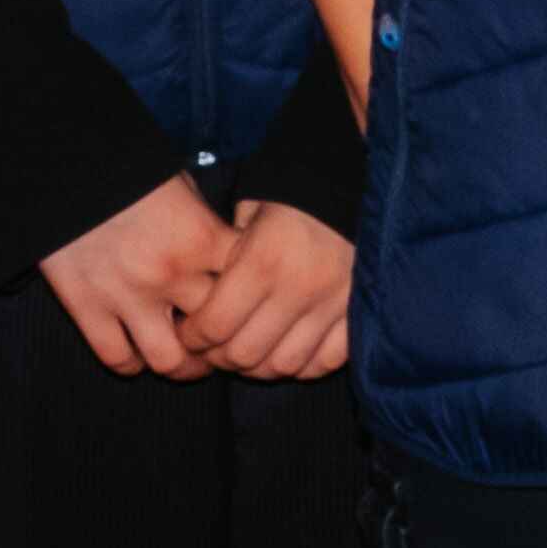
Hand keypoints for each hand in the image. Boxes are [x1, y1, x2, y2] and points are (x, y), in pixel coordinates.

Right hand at [38, 178, 236, 381]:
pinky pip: (117, 359)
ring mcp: (126, 295)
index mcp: (199, 237)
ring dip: (182, 366)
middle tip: (222, 342)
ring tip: (186, 361)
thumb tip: (227, 250)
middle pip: (216, 331)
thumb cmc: (126, 167)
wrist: (62, 164)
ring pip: (170, 361)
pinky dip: (132, 364)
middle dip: (223, 340)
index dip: (252, 297)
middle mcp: (169, 273)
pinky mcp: (87, 307)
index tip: (247, 301)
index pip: (247, 285)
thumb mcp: (179, 183)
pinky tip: (138, 355)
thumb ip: (204, 223)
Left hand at [192, 199, 355, 386]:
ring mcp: (333, 305)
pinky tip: (286, 351)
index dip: (193, 338)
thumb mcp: (250, 209)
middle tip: (212, 348)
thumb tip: (205, 300)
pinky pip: (326, 361)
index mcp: (263, 260)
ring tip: (247, 353)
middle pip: (246, 354)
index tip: (187, 333)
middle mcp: (298, 289)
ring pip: (285, 366)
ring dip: (259, 368)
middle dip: (219, 358)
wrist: (356, 179)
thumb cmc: (292, 190)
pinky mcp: (358, 312)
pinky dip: (303, 366)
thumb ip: (227, 256)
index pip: (215, 325)